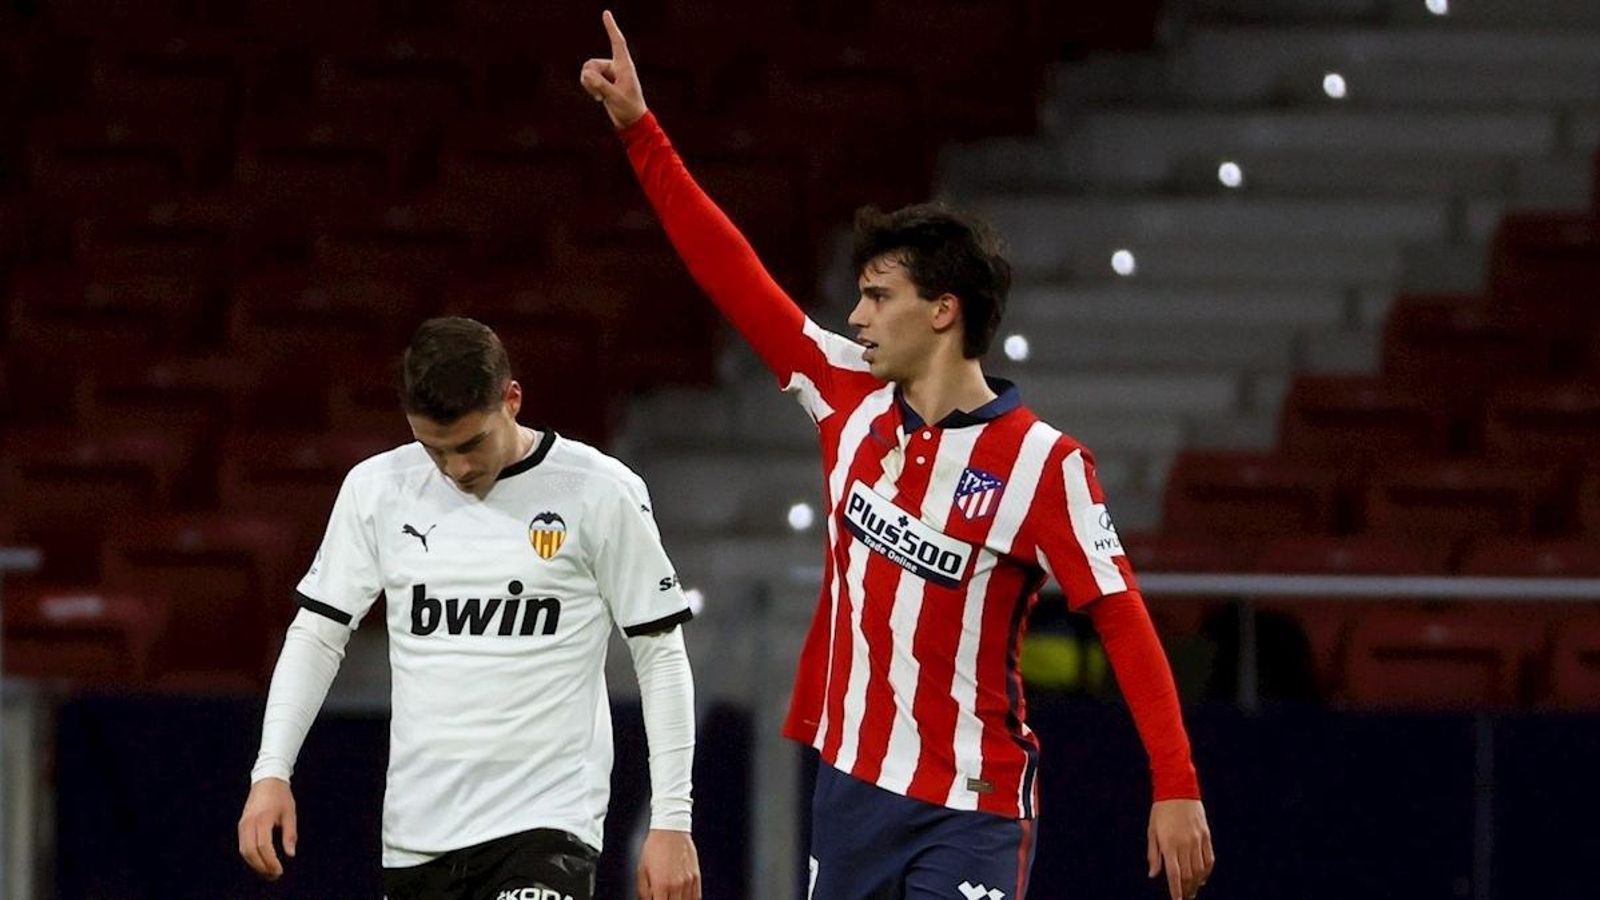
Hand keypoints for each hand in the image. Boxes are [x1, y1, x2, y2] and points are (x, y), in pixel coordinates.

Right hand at [238, 777, 297, 879]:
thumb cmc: (281, 796)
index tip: (279, 870)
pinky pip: (243, 846)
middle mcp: (249, 823)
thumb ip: (290, 834)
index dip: (271, 861)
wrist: (267, 780)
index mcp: (263, 818)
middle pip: (250, 852)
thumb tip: (290, 854)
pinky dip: (250, 857)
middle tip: (274, 875)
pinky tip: (261, 861)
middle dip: (262, 867)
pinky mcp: (241, 825)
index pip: (264, 846)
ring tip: (268, 871)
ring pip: (244, 851)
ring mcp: (243, 824)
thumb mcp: (290, 813)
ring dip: (255, 864)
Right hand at [581, 10, 648, 128]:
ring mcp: (608, 74)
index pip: (617, 43)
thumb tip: (587, 75)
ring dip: (589, 84)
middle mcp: (615, 67)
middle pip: (592, 64)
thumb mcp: (615, 97)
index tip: (606, 13)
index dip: (611, 28)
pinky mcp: (603, 81)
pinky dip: (589, 87)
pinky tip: (598, 98)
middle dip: (590, 78)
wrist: (631, 121)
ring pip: (588, 71)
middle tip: (599, 94)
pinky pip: (587, 78)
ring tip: (599, 96)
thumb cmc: (628, 108)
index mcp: (624, 66)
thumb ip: (601, 85)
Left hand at [636, 828, 700, 899]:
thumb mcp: (641, 871)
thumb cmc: (654, 848)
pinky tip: (682, 897)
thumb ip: (644, 892)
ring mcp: (688, 882)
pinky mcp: (696, 877)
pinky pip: (696, 897)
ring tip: (672, 897)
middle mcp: (676, 886)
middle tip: (663, 897)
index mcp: (661, 885)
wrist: (670, 830)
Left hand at [1147, 798, 1214, 899]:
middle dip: (1186, 890)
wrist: (1178, 789)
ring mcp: (1197, 840)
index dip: (1176, 891)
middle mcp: (1185, 844)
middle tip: (1184, 897)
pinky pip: (1209, 859)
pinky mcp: (1206, 836)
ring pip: (1199, 870)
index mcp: (1169, 843)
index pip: (1174, 874)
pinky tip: (1202, 877)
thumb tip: (1153, 874)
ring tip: (1192, 891)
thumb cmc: (1161, 810)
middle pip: (1188, 875)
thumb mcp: (1152, 831)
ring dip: (1196, 883)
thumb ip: (1153, 855)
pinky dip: (1206, 871)